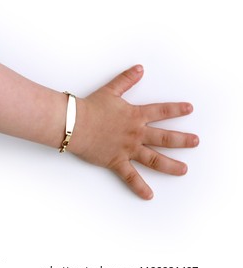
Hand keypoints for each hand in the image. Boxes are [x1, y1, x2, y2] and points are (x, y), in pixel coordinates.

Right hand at [69, 65, 198, 199]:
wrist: (75, 123)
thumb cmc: (91, 107)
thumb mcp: (110, 90)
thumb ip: (126, 80)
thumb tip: (139, 68)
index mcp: (136, 116)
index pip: (161, 112)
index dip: (177, 109)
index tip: (190, 109)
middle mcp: (136, 134)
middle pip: (165, 138)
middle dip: (182, 140)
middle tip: (196, 142)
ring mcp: (128, 149)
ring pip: (154, 159)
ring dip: (171, 165)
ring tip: (184, 170)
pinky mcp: (117, 161)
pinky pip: (130, 177)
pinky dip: (140, 187)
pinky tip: (149, 195)